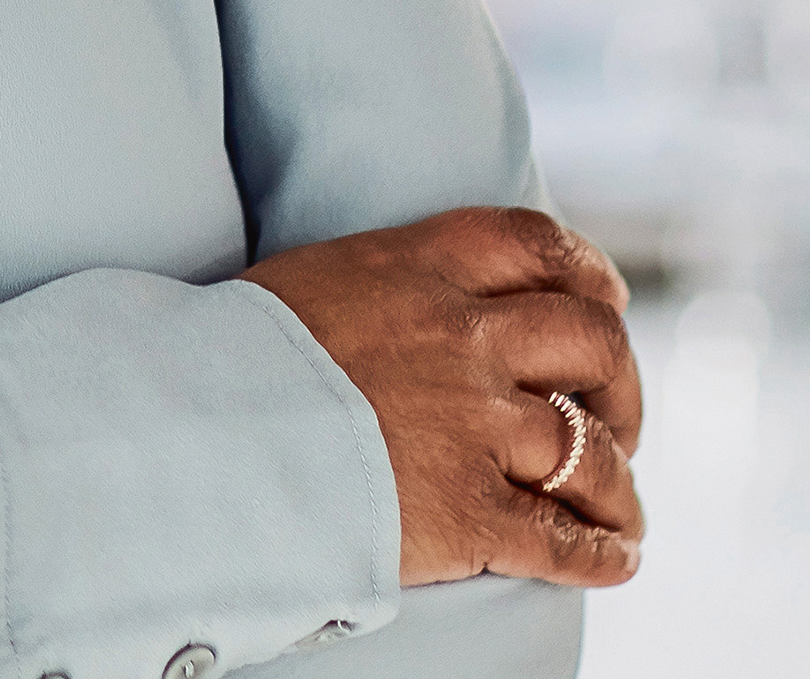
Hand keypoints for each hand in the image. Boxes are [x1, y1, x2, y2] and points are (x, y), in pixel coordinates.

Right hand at [245, 207, 643, 587]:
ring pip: (592, 451)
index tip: (605, 302)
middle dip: (621, 386)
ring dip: (619, 485)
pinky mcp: (468, 512)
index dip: (590, 277)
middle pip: (593, 343)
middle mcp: (463, 337)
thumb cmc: (224, 360)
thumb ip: (381, 288)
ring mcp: (473, 424)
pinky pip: (564, 536)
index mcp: (420, 268)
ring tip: (622, 510)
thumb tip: (401, 309)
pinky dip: (601, 552)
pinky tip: (616, 562)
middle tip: (615, 418)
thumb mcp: (311, 285)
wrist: (188, 431)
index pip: (539, 247)